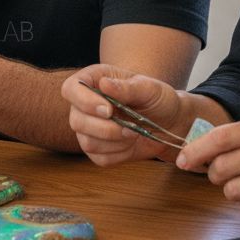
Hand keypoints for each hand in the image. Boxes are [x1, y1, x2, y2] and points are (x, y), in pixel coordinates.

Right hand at [62, 64, 183, 165]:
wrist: (169, 122)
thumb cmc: (157, 99)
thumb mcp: (149, 88)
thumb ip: (127, 87)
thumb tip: (104, 84)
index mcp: (94, 81)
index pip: (71, 89)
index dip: (84, 101)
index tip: (108, 109)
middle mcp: (84, 105)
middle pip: (76, 121)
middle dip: (105, 128)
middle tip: (130, 127)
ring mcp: (88, 129)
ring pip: (87, 143)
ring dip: (115, 142)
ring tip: (134, 132)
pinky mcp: (97, 149)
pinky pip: (100, 158)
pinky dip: (120, 154)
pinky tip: (130, 143)